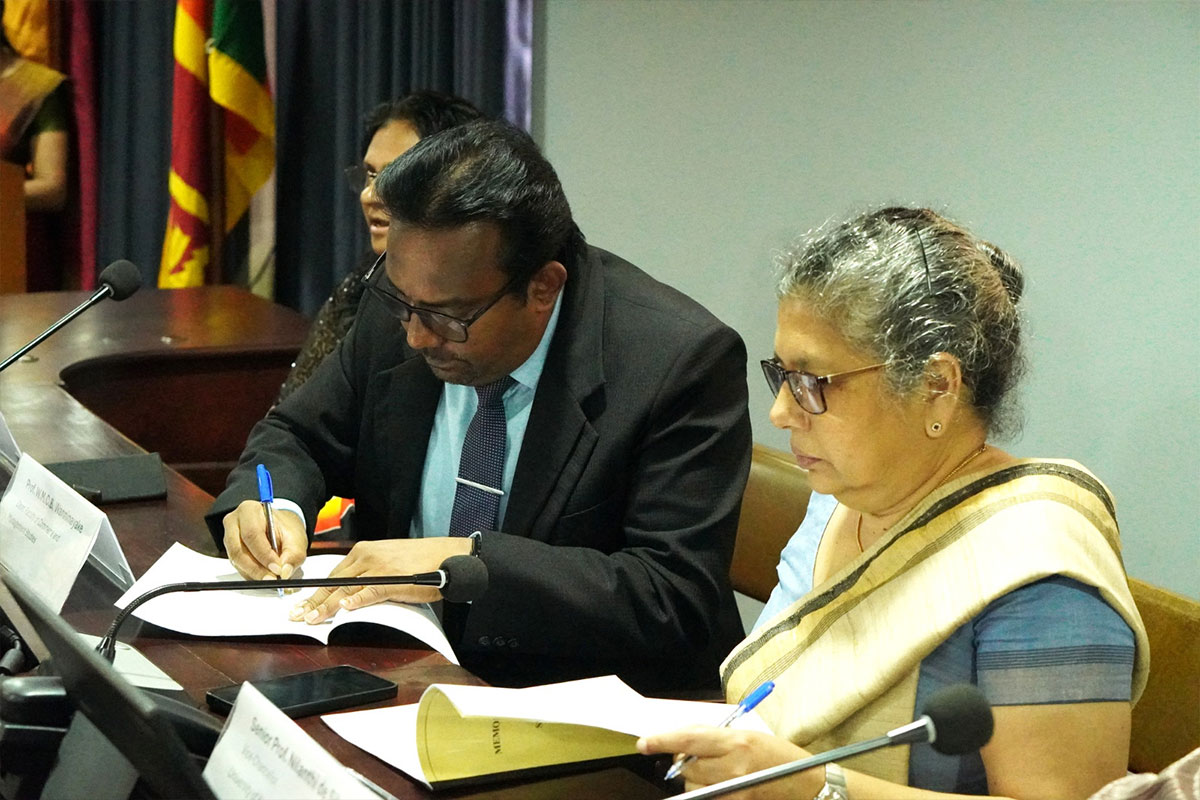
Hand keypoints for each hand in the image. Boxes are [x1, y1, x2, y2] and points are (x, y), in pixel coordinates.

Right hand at [222, 500, 306, 580]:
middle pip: (239, 550)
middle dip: (257, 568)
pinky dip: (252, 574)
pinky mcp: (230, 551)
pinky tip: (265, 576)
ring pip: (237, 561)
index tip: (278, 569)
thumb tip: (285, 573)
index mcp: (249, 510)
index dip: (264, 554)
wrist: (279, 528)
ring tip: (272, 579)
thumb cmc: (285, 529)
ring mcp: (229, 538)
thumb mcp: (296, 539)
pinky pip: (238, 566)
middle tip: (273, 579)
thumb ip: (294, 555)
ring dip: (254, 573)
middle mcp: (234, 523)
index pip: (252, 534)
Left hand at [289, 537, 472, 623]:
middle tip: (297, 616)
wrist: (447, 555)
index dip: (316, 593)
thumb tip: (349, 597)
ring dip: (328, 605)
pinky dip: (358, 600)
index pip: (333, 575)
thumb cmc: (421, 561)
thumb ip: (367, 576)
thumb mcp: (388, 563)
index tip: (302, 606)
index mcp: (364, 551)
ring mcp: (380, 567)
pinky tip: (346, 608)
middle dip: (314, 601)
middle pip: (334, 582)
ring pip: (347, 588)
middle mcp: (368, 556)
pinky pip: (371, 590)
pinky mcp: (394, 579)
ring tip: (313, 619)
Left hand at [637, 727, 818, 797]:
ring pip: (694, 786)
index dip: (662, 740)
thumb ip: (715, 739)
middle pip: (686, 767)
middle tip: (698, 759)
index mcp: (736, 742)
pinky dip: (706, 792)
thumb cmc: (780, 757)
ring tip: (718, 775)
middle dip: (684, 763)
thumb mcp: (748, 737)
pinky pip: (706, 798)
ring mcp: (734, 791)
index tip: (644, 743)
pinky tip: (720, 787)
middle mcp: (733, 766)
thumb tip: (682, 743)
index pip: (688, 739)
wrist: (808, 786)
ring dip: (696, 780)